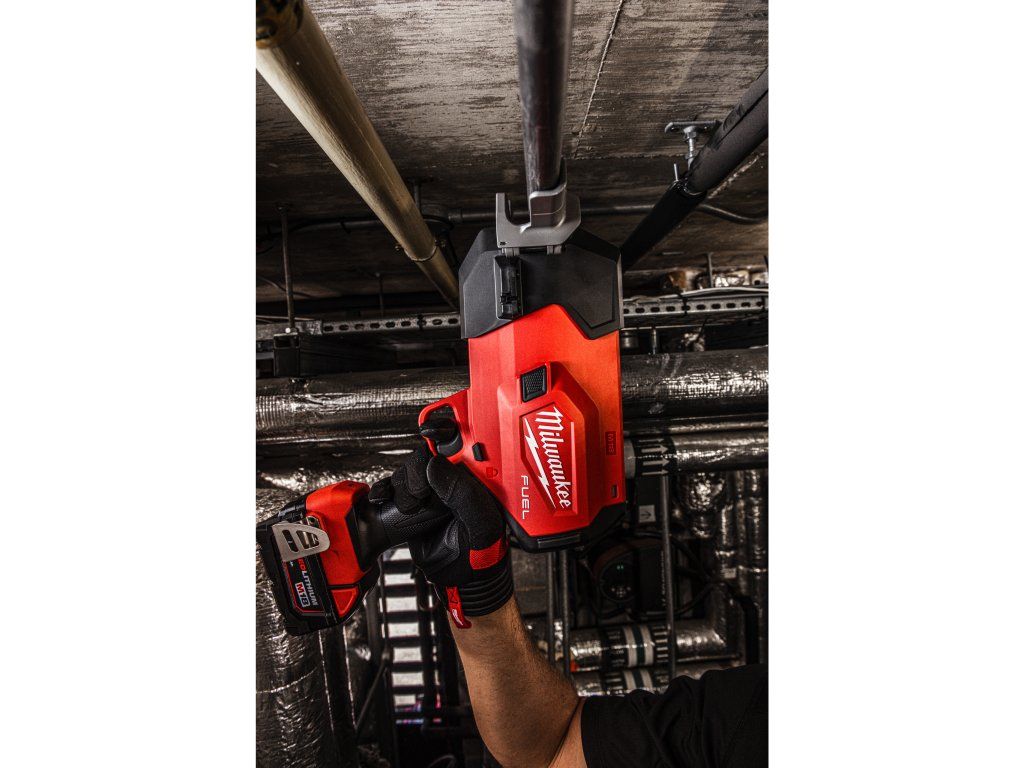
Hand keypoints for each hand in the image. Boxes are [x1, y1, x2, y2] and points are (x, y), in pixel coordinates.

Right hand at [369, 444, 512, 627]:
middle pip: (426, 453)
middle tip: (421, 492)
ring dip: (403, 486)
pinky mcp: (411, 504)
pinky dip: (383, 491)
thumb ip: (463, 493)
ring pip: (407, 470)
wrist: (463, 582)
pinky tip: (382, 498)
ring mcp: (431, 491)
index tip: (431, 429)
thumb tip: (437, 464)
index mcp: (476, 477)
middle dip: (417, 469)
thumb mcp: (480, 524)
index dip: (446, 428)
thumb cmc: (483, 553)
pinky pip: (391, 489)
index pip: (463, 441)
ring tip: (413, 508)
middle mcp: (453, 479)